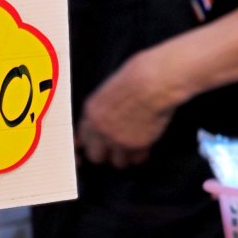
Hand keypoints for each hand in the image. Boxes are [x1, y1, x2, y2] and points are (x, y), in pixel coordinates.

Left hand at [77, 50, 185, 167]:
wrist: (155, 81)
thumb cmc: (138, 75)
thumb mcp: (110, 88)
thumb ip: (104, 107)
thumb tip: (107, 117)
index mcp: (92, 112)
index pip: (82, 139)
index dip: (92, 143)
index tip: (98, 146)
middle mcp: (101, 130)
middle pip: (96, 157)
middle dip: (107, 154)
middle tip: (117, 148)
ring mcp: (118, 139)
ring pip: (118, 163)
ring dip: (126, 156)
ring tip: (134, 148)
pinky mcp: (136, 145)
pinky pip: (137, 159)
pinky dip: (142, 154)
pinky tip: (146, 146)